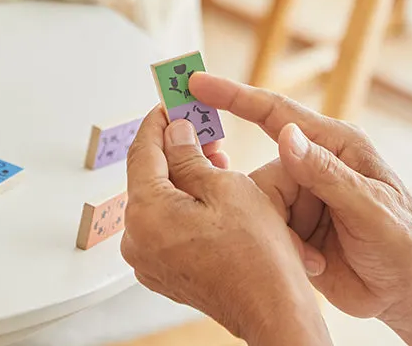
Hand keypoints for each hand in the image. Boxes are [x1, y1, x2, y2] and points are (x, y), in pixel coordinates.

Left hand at [123, 107, 331, 345]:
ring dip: (183, 172)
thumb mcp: (225, 186)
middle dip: (175, 146)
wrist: (273, 311)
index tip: (171, 101)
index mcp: (146, 214)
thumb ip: (189, 154)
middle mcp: (138, 239)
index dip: (159, 120)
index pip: (142, 150)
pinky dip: (183, 200)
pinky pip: (165, 222)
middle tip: (202, 125)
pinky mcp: (163, 270)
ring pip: (158, 198)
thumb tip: (174, 132)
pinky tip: (210, 188)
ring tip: (215, 156)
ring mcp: (148, 259)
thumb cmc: (256, 256)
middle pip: (148, 174)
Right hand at [191, 74, 411, 345]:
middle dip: (262, 199)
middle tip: (284, 226)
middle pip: (262, 168)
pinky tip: (309, 263)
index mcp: (334, 144)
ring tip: (311, 253)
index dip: (233, 95)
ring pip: (258, 203)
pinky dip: (279, 248)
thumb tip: (287, 134)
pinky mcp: (293, 228)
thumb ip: (326, 173)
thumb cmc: (406, 243)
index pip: (275, 112)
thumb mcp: (370, 207)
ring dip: (277, 230)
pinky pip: (264, 229)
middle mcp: (312, 165)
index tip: (197, 82)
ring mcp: (302, 197)